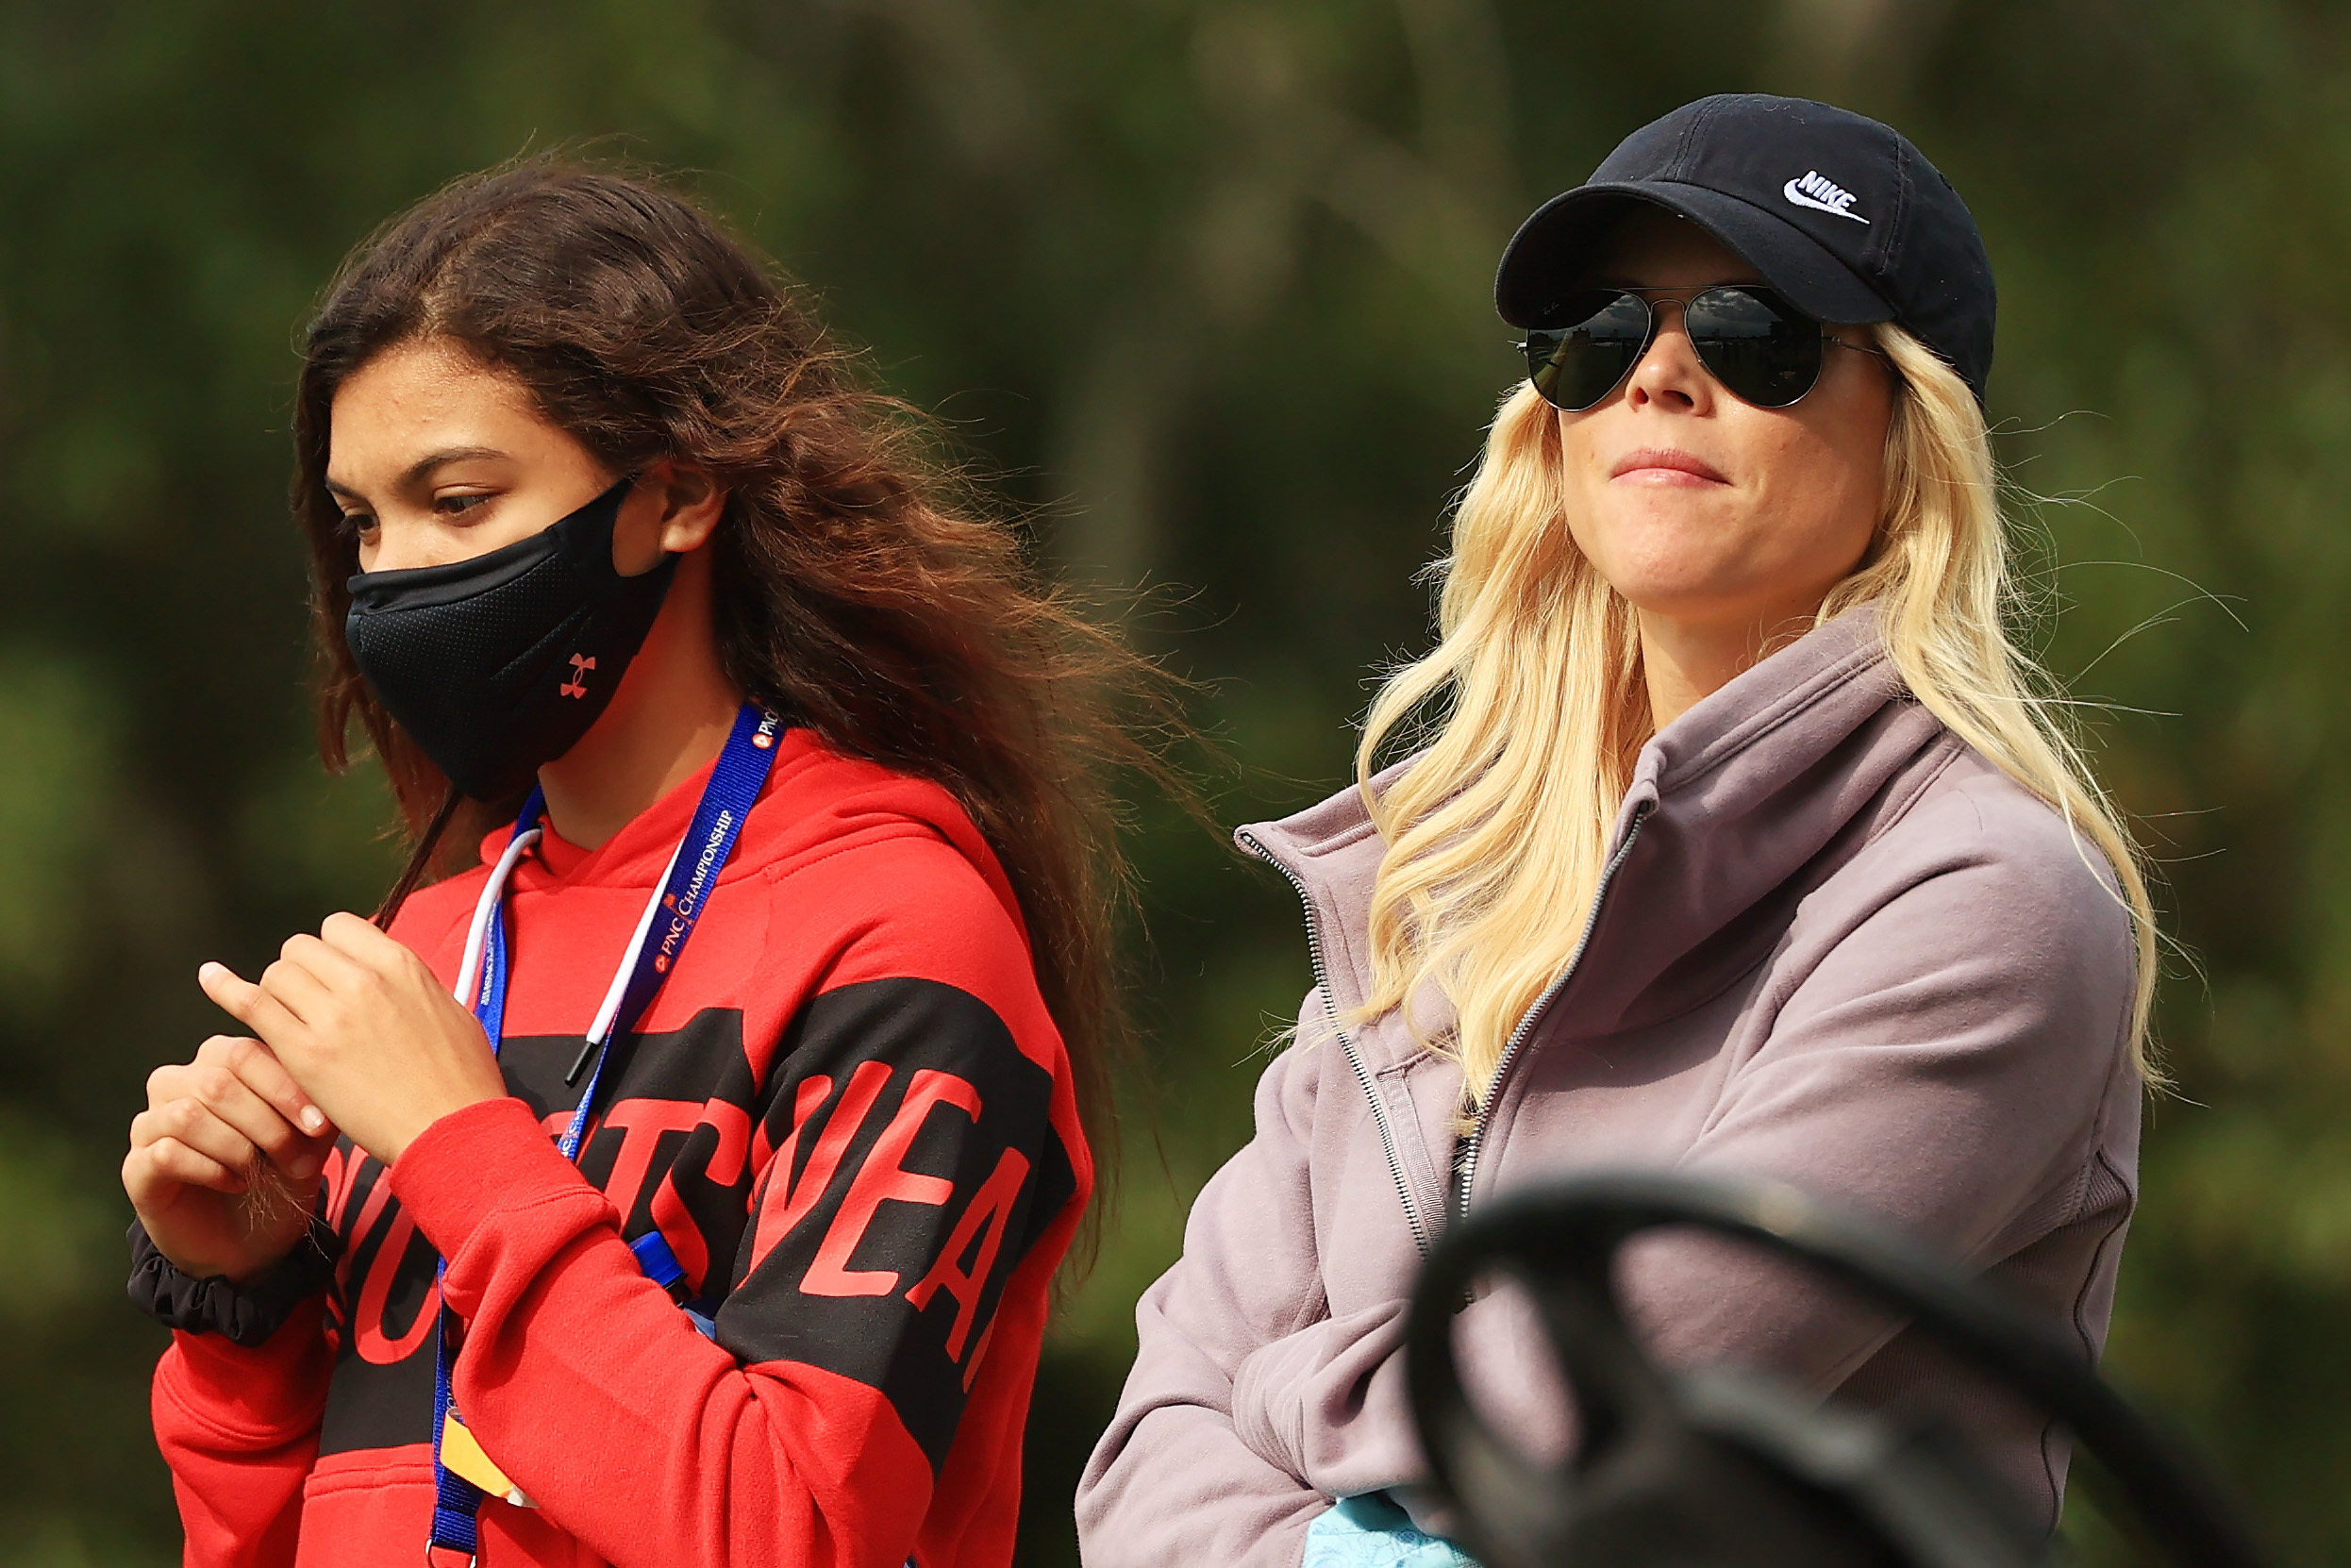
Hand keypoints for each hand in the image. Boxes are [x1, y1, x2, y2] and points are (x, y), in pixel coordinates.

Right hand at [124, 1034, 339, 1281]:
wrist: (251, 1239)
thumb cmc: (279, 1173)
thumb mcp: (309, 1136)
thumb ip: (316, 1104)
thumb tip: (327, 1084)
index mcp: (217, 1062)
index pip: (243, 1054)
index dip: (283, 1087)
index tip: (320, 1125)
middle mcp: (175, 1084)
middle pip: (216, 1083)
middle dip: (267, 1125)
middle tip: (298, 1161)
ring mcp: (150, 1125)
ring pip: (187, 1115)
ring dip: (238, 1148)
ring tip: (262, 1172)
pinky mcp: (136, 1167)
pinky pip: (166, 1154)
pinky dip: (210, 1170)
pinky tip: (236, 1183)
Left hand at [198, 911, 509, 1166]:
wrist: (452, 1127)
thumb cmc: (461, 1079)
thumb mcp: (451, 1011)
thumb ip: (413, 986)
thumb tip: (394, 979)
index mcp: (401, 965)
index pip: (339, 928)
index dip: (331, 951)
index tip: (334, 975)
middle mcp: (362, 979)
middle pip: (302, 949)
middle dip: (301, 972)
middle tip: (310, 1006)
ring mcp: (330, 1015)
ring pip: (277, 974)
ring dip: (278, 995)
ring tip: (289, 1023)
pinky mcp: (304, 1052)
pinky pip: (253, 1005)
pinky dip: (226, 989)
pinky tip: (210, 977)